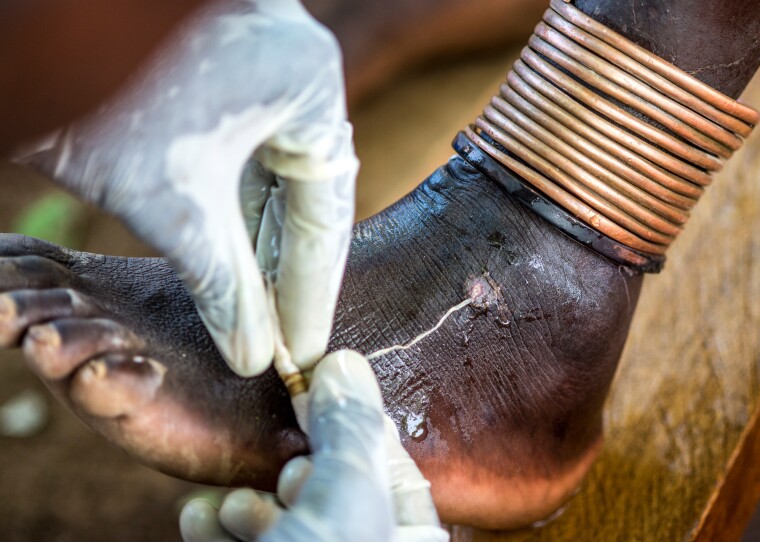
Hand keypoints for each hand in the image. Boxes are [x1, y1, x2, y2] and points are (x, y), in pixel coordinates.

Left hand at [14, 0, 355, 375]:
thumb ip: (221, 285)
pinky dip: (231, 200)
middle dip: (282, 268)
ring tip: (251, 308)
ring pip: (271, 171)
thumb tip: (253, 355)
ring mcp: (259, 58)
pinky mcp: (219, 62)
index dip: (311, 292)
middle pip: (303, 193)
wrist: (34, 20)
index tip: (304, 352)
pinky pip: (242, 147)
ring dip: (255, 238)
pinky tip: (225, 252)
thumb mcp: (169, 204)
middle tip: (276, 339)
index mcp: (310, 86)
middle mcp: (296, 67)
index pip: (326, 213)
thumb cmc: (102, 92)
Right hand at [179, 350, 447, 541]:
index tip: (304, 378)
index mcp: (405, 528)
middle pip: (321, 479)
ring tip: (220, 500)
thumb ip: (348, 433)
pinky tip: (197, 518)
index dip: (341, 412)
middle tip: (267, 452)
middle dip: (285, 459)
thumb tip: (345, 364)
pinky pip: (235, 539)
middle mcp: (362, 538)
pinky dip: (214, 526)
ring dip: (239, 497)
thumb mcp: (347, 506)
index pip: (380, 452)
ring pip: (274, 512)